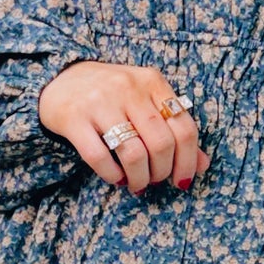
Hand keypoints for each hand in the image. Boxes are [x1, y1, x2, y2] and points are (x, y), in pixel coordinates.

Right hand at [37, 59, 209, 192]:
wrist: (60, 80)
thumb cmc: (112, 96)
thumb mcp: (146, 102)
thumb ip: (174, 129)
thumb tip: (203, 165)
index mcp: (152, 82)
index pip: (185, 127)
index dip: (189, 161)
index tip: (182, 180)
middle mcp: (129, 89)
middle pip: (161, 143)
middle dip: (162, 171)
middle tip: (155, 180)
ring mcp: (100, 102)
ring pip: (133, 153)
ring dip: (140, 178)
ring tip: (137, 183)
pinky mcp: (74, 118)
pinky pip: (99, 157)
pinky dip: (113, 175)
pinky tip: (117, 178)